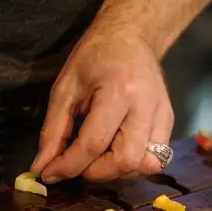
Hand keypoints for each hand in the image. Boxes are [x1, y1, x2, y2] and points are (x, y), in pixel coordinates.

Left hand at [30, 25, 173, 182]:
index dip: (69, 165)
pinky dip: (134, 165)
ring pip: (145, 165)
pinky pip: (156, 158)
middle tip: (78, 164)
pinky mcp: (169, 120)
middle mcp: (145, 105)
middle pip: (125, 160)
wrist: (131, 36)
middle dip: (96, 173)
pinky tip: (116, 152)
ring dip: (117, 172)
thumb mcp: (65, 88)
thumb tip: (41, 167)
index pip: (94, 143)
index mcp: (117, 91)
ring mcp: (162, 113)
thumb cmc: (94, 57)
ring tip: (99, 159)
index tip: (49, 174)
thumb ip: (53, 131)